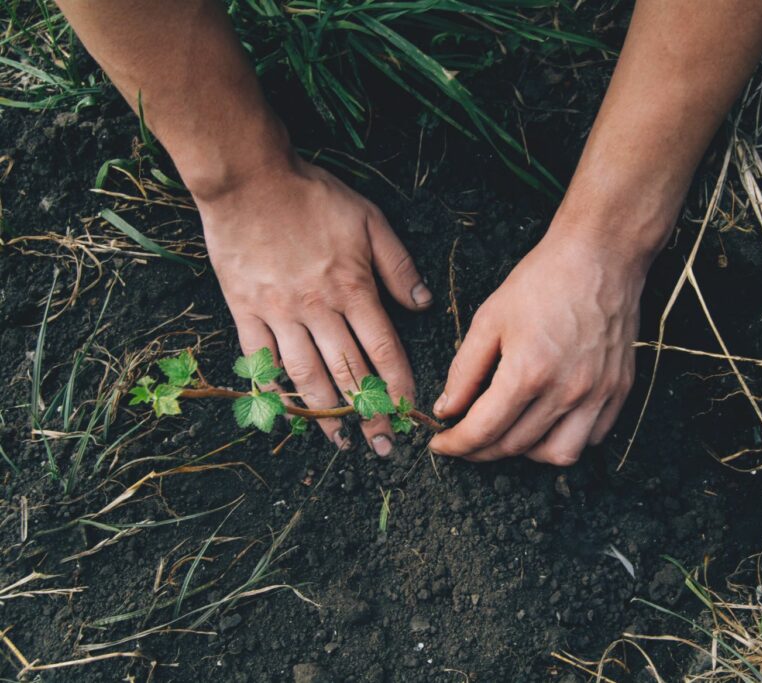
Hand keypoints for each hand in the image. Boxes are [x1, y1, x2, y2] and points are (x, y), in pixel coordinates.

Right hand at [197, 156, 431, 454]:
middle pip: (349, 374)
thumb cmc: (312, 196)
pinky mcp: (245, 312)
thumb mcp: (369, 220)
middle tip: (382, 446)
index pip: (384, 351)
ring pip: (306, 376)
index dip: (398, 387)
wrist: (248, 179)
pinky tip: (286, 414)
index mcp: (352, 289)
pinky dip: (273, 391)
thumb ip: (398, 266)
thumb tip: (423, 305)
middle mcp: (318, 310)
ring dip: (326, 414)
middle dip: (369, 415)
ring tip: (341, 441)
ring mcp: (279, 314)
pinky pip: (261, 361)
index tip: (408, 414)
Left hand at [428, 229, 641, 465]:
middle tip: (467, 437)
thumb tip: (447, 409)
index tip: (441, 444)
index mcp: (528, 372)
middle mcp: (566, 390)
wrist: (601, 255)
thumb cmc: (544, 280)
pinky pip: (592, 437)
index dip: (455, 445)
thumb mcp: (490, 319)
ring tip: (510, 431)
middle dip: (482, 450)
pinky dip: (566, 438)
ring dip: (527, 453)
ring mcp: (598, 393)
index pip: (483, 430)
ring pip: (558, 455)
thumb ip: (465, 370)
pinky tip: (548, 420)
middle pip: (515, 447)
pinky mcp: (620, 390)